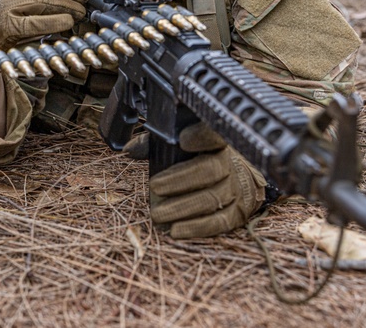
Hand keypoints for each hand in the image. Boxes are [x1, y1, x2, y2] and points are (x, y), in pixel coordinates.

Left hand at [125, 123, 266, 238]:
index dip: (201, 137)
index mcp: (214, 144)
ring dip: (182, 208)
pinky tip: (175, 230)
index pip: (212, 135)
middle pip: (209, 170)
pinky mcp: (236, 214)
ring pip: (212, 199)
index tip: (182, 140)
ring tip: (157, 214)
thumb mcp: (177, 148)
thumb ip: (154, 145)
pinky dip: (196, 227)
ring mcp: (235, 190)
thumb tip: (129, 150)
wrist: (236, 181)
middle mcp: (229, 165)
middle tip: (154, 187)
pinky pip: (219, 222)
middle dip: (180, 180)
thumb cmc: (197, 161)